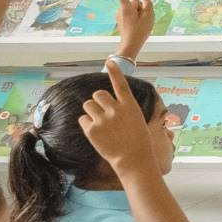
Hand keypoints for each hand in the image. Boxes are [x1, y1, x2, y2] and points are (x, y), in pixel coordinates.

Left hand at [77, 58, 160, 177]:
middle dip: (98, 101)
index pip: (120, 84)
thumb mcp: (137, 121)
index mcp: (130, 106)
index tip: (109, 62)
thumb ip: (124, 110)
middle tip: (102, 112)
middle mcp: (116, 110)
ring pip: (88, 105)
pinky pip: (83, 119)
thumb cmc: (138, 142)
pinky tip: (96, 133)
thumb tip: (112, 104)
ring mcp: (103, 120)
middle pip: (98, 94)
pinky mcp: (92, 130)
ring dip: (91, 111)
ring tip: (99, 123)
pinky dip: (87, 124)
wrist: (133, 160)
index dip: (115, 72)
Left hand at [111, 0, 154, 58]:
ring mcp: (120, 15)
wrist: (131, 44)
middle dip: (140, 9)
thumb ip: (148, 5)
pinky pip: (130, 14)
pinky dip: (135, 18)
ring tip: (140, 24)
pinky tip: (137, 25)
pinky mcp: (121, 19)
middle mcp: (121, 10)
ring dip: (138, 14)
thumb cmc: (140, 31)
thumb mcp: (149, 16)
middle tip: (143, 19)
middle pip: (134, 3)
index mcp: (126, 8)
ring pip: (133, 9)